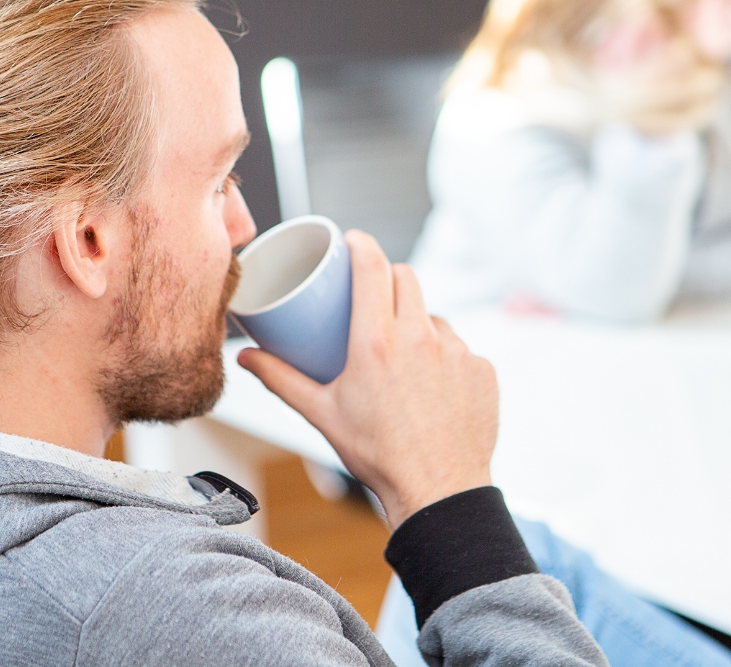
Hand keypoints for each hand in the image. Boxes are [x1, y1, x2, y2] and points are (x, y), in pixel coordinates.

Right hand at [237, 230, 497, 528]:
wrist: (438, 490)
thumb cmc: (377, 454)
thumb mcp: (322, 414)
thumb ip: (282, 380)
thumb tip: (248, 356)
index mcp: (377, 341)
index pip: (372, 266)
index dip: (361, 244)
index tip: (353, 240)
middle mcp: (420, 337)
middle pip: (406, 278)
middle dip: (389, 279)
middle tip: (374, 297)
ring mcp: (457, 351)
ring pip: (434, 314)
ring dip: (418, 323)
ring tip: (404, 354)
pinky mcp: (482, 368)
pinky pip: (460, 347)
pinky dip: (444, 356)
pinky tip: (433, 384)